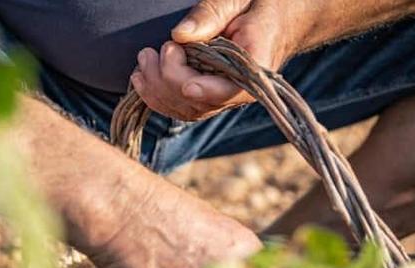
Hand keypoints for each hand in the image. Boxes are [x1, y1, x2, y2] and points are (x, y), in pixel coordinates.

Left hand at [131, 0, 305, 120]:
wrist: (273, 20)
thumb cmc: (258, 6)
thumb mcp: (238, 0)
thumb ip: (211, 15)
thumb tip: (180, 35)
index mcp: (256, 66)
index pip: (233, 90)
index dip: (208, 91)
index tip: (187, 84)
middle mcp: (240, 90)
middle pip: (201, 102)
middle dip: (169, 79)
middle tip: (153, 50)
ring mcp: (223, 98)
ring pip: (187, 110)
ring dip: (157, 89)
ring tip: (143, 60)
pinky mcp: (208, 98)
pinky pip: (181, 108)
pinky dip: (157, 97)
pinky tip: (141, 79)